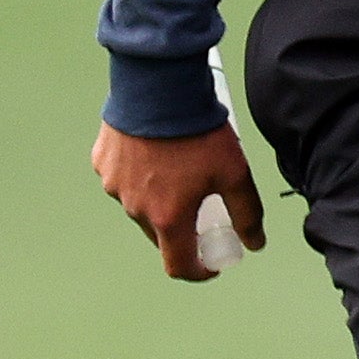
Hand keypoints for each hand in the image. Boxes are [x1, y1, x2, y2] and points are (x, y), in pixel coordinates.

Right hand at [94, 121, 264, 281]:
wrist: (160, 87)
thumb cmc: (198, 131)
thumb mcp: (235, 173)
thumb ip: (247, 213)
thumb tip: (256, 243)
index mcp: (167, 218)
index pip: (178, 266)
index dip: (198, 270)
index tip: (211, 262)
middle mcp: (135, 208)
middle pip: (159, 236)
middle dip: (181, 231)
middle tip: (201, 208)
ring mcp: (114, 186)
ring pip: (139, 207)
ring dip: (158, 201)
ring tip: (178, 172)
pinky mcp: (102, 163)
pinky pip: (122, 180)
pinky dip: (139, 177)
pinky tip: (156, 154)